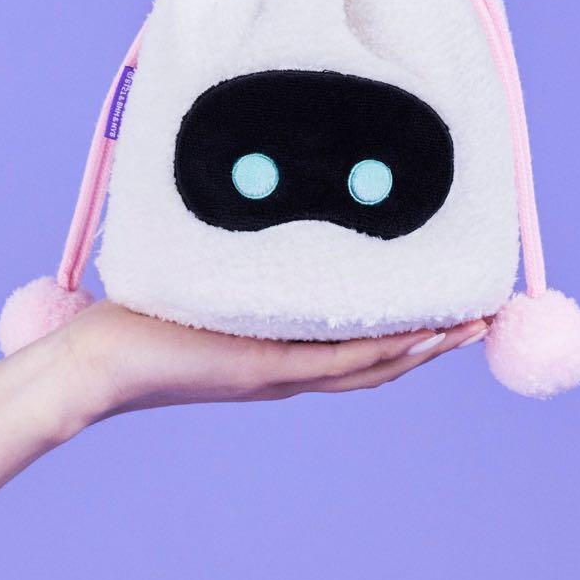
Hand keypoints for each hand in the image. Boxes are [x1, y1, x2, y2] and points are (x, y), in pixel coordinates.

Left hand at [54, 301, 487, 421]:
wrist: (96, 359)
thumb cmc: (146, 315)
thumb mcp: (211, 280)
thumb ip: (245, 260)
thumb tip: (266, 209)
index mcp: (285, 348)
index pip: (362, 343)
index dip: (412, 329)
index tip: (449, 303)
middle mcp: (291, 365)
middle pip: (382, 360)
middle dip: (435, 341)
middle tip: (482, 316)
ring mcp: (280, 370)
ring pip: (371, 363)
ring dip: (424, 347)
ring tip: (471, 324)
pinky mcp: (260, 366)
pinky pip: (335, 360)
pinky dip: (382, 351)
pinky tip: (418, 336)